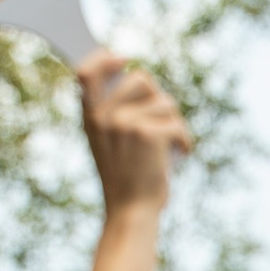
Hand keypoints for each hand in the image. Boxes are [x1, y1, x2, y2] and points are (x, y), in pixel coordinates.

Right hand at [78, 51, 190, 217]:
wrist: (131, 211)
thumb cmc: (126, 178)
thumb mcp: (107, 142)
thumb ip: (112, 111)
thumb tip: (133, 75)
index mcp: (90, 117)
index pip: (86, 71)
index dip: (104, 58)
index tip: (121, 59)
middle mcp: (103, 116)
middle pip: (140, 79)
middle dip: (157, 99)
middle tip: (159, 124)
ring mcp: (123, 122)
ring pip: (164, 102)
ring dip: (173, 123)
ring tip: (166, 146)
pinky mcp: (146, 133)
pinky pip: (176, 122)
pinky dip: (183, 141)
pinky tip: (178, 155)